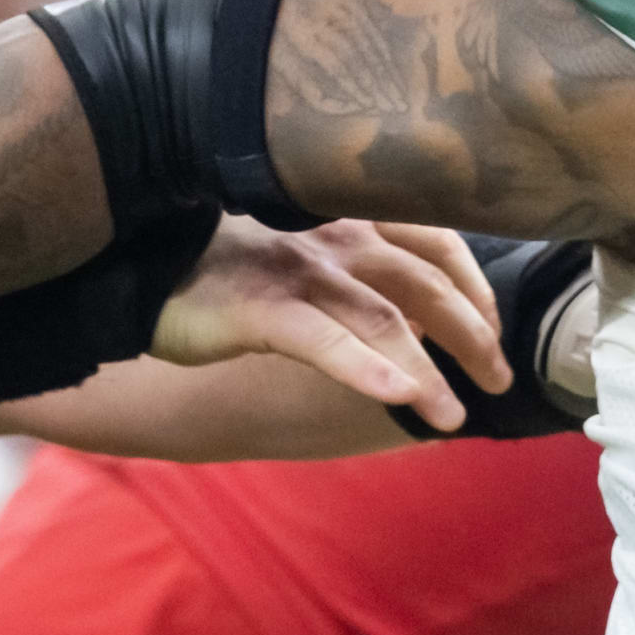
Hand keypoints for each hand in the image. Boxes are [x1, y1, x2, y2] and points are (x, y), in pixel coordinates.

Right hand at [146, 220, 509, 425]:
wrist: (136, 263)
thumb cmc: (219, 265)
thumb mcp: (298, 255)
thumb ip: (354, 271)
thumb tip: (413, 313)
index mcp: (348, 218)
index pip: (436, 240)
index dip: (475, 284)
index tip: (494, 326)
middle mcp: (333, 237)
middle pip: (426, 284)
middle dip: (472, 334)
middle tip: (498, 380)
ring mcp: (298, 272)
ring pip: (384, 319)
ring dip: (430, 369)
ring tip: (454, 416)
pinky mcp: (259, 309)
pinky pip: (323, 341)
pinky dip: (365, 368)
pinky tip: (400, 395)